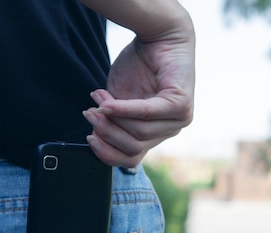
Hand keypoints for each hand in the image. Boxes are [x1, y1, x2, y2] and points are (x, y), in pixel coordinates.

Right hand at [82, 25, 194, 166]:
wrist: (159, 34)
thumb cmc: (138, 66)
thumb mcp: (117, 100)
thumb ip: (111, 120)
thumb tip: (95, 138)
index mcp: (154, 133)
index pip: (131, 159)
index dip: (107, 153)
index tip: (88, 138)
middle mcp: (169, 130)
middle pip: (133, 148)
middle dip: (106, 133)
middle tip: (89, 114)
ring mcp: (179, 120)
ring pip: (139, 133)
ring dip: (112, 118)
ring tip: (97, 101)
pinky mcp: (181, 105)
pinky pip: (148, 114)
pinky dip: (125, 109)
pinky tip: (108, 103)